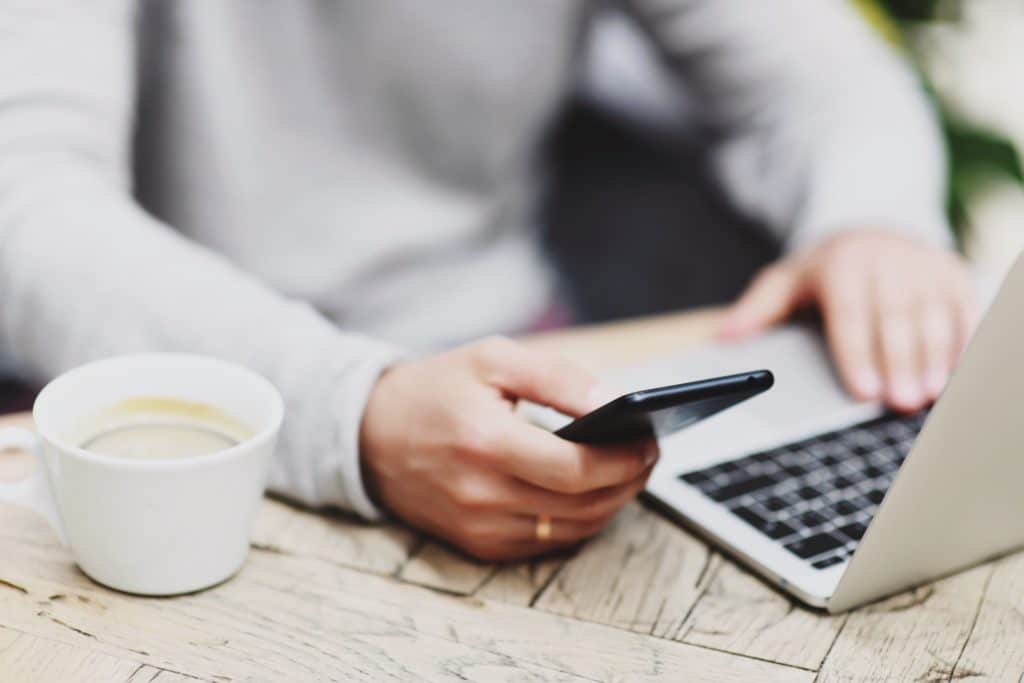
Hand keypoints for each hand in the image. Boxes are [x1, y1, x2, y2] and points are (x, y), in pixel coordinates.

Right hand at [359, 336, 657, 561]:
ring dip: (609, 504)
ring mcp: (477, 527)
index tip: (650, 441)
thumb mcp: (492, 359)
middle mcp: (480, 494)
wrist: (370, 434)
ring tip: (626, 472)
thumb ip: (557, 378)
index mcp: (485, 442)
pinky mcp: (477, 545)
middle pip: (581, 505)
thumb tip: (614, 402)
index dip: (624, 459)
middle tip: (647, 456)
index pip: (576, 469)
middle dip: (628, 481)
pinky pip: (545, 543)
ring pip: (570, 529)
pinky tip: (588, 494)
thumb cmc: (436, 389)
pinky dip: (577, 521)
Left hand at [720, 230, 977, 411]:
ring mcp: (923, 264)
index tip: (863, 391)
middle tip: (899, 404)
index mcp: (842, 263)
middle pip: (894, 318)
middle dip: (898, 363)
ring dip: (934, 359)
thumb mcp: (786, 280)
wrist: (872, 228)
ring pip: (932, 316)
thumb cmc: (825, 269)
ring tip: (929, 395)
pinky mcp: (953, 272)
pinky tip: (957, 375)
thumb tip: (725, 337)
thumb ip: (758, 309)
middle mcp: (886, 259)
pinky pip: (964, 309)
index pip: (850, 314)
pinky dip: (964, 342)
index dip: (856, 355)